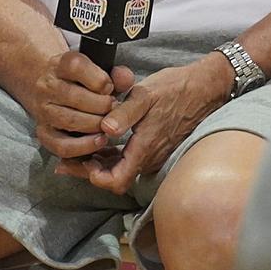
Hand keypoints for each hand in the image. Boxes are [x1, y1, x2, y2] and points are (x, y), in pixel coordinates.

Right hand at [22, 50, 135, 160]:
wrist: (47, 84)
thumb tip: (126, 79)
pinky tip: (99, 140)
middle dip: (103, 106)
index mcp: (60, 65)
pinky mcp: (43, 132)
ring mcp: (43, 111)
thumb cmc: (80, 79)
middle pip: (76, 98)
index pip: (77, 67)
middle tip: (114, 109)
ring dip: (96, 125)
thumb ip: (116, 74)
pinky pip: (62, 146)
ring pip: (71, 121)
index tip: (109, 87)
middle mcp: (48, 86)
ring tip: (108, 123)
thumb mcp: (97, 69)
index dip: (100, 80)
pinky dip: (84, 146)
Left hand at [54, 53, 233, 193]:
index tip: (80, 161)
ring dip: (99, 162)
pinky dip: (112, 155)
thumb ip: (124, 114)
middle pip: (114, 178)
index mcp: (145, 149)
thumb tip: (105, 130)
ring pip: (121, 169)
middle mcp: (150, 159)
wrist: (206, 87)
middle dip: (88, 170)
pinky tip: (100, 141)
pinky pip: (130, 160)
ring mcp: (154, 155)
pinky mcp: (157, 148)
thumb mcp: (146, 95)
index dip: (94, 177)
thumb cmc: (175, 89)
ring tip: (77, 150)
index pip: (115, 182)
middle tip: (65, 160)